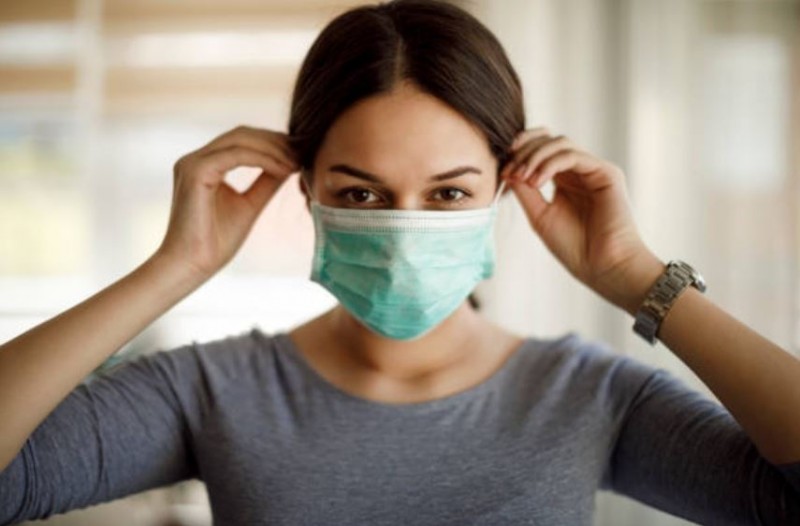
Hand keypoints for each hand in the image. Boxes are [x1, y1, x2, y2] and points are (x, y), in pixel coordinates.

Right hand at [154, 126, 298, 279]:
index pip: (241, 140)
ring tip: (297, 162)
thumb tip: (290, 164)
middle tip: (303, 153)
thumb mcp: (249, 206)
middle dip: (275, 141)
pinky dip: (263, 159)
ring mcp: (192, 162)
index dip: (272, 142)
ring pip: (240, 140)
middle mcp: (195, 159)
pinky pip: (236, 155)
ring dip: (273, 148)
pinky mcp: (195, 171)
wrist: (191, 266)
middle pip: (242, 134)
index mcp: (204, 165)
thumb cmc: (215, 243)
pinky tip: (284, 170)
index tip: (300, 153)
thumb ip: (266, 182)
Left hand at [500, 127, 664, 313]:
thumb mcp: (539, 215)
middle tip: (509, 170)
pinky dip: (551, 164)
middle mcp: (579, 171)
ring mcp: (593, 170)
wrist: (603, 267)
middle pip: (549, 140)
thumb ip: (524, 191)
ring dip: (535, 156)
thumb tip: (506, 170)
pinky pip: (573, 155)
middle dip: (524, 151)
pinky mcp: (607, 172)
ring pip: (560, 143)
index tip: (502, 170)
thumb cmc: (575, 248)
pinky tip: (537, 181)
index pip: (540, 150)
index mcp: (564, 180)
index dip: (519, 153)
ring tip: (522, 177)